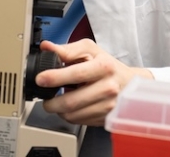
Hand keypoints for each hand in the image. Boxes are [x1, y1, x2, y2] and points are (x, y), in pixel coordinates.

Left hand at [36, 39, 152, 126]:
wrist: (129, 84)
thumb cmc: (107, 65)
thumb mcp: (90, 50)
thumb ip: (67, 49)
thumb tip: (46, 47)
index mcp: (104, 67)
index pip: (76, 74)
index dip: (55, 77)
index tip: (41, 79)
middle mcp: (108, 87)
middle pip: (72, 101)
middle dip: (51, 102)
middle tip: (44, 98)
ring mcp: (108, 105)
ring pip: (73, 115)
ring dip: (58, 110)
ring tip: (56, 102)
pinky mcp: (105, 118)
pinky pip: (80, 122)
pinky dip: (69, 115)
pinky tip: (70, 107)